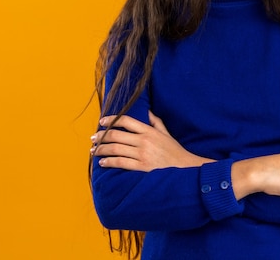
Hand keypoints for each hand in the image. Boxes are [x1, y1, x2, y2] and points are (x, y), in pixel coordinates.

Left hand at [91, 112, 212, 170]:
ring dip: (102, 149)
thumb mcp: (166, 133)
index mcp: (149, 131)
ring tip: (94, 151)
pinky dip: (109, 162)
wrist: (185, 168)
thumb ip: (155, 122)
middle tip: (93, 138)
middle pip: (116, 135)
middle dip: (101, 136)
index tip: (102, 122)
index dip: (111, 120)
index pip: (126, 121)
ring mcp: (142, 154)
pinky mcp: (141, 167)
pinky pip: (120, 163)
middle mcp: (144, 141)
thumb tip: (147, 111)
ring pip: (115, 149)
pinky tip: (103, 163)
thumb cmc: (175, 151)